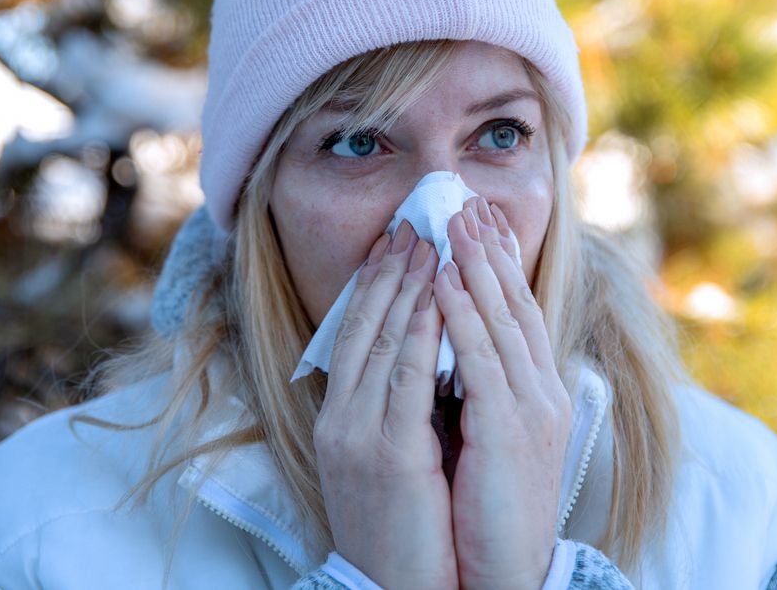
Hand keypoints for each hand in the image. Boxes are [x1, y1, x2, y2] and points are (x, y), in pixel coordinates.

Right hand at [314, 220, 455, 589]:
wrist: (390, 589)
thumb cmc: (398, 528)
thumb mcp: (387, 459)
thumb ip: (394, 409)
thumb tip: (420, 362)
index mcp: (340, 419)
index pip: (355, 335)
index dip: (376, 286)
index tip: (396, 244)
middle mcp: (341, 418)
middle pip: (363, 326)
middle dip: (390, 271)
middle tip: (412, 223)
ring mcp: (359, 434)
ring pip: (382, 342)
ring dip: (408, 287)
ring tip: (427, 241)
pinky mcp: (388, 453)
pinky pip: (405, 378)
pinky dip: (421, 332)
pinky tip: (436, 298)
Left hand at [435, 198, 571, 589]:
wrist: (507, 571)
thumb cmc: (491, 509)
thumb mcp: (487, 439)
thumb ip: (477, 392)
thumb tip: (450, 353)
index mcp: (534, 392)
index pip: (516, 311)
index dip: (497, 263)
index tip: (477, 220)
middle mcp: (539, 390)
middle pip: (514, 302)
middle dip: (488, 248)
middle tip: (465, 200)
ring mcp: (529, 407)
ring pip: (500, 319)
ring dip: (474, 265)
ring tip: (451, 220)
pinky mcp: (509, 430)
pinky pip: (480, 359)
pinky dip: (460, 315)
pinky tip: (439, 280)